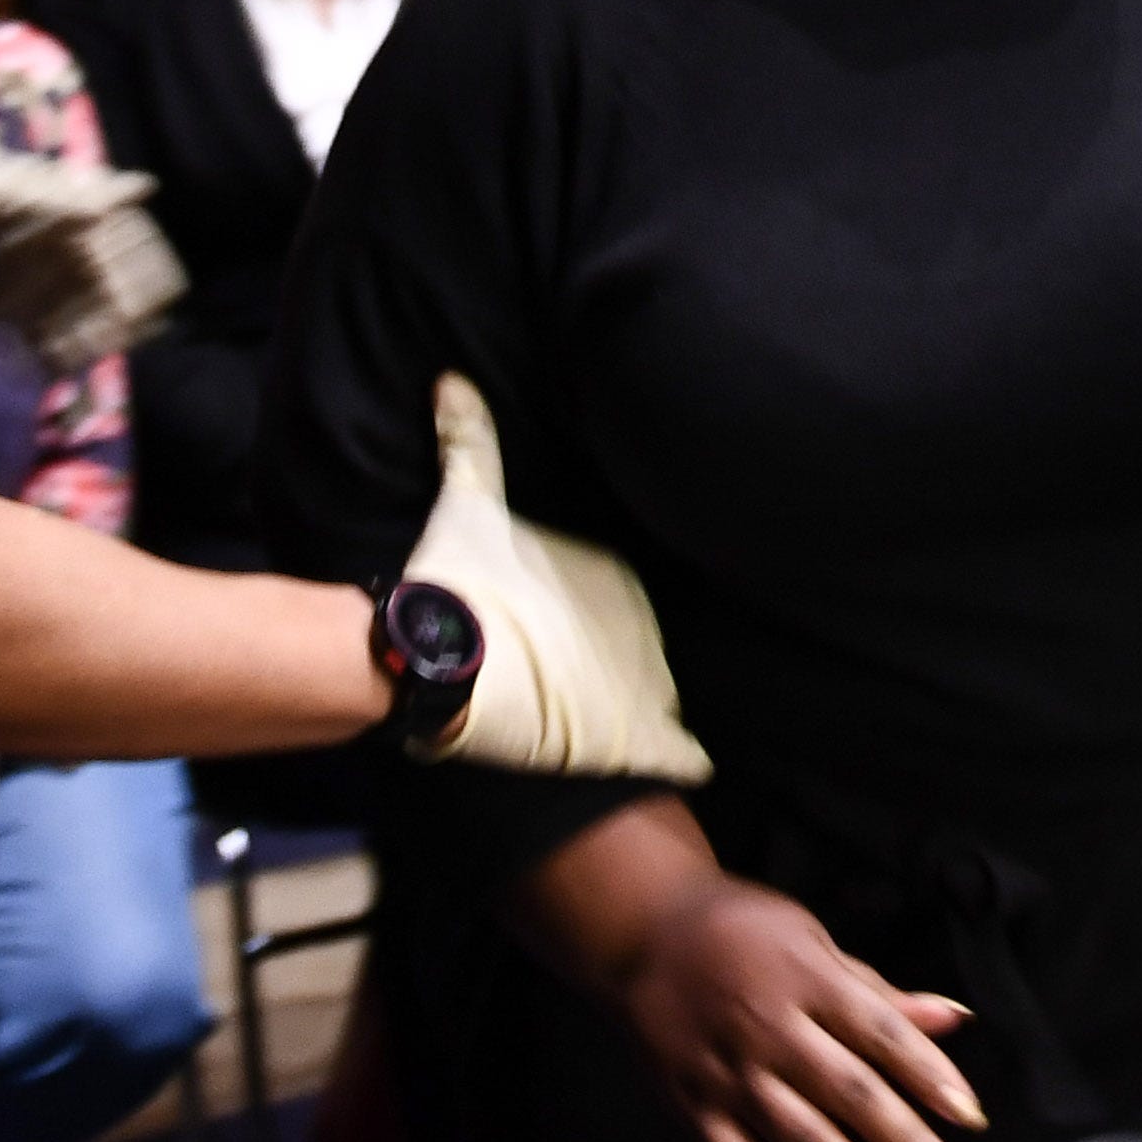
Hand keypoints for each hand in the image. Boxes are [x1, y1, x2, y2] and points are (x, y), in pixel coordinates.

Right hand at [404, 374, 710, 782]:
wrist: (446, 658)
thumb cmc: (460, 581)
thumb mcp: (466, 501)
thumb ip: (469, 442)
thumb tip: (453, 378)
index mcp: (613, 573)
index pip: (617, 595)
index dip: (596, 613)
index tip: (574, 626)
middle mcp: (643, 625)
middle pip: (638, 645)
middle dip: (622, 659)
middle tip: (587, 678)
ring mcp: (645, 684)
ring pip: (661, 694)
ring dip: (649, 704)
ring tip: (627, 717)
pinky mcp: (635, 741)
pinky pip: (682, 752)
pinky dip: (687, 756)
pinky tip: (695, 763)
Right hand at [615, 873, 983, 1141]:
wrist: (639, 933)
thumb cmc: (741, 931)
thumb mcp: (812, 941)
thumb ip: (880, 992)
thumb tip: (955, 1018)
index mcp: (806, 979)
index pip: (880, 1033)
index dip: (929, 1076)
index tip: (971, 1118)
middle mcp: (770, 1029)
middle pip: (848, 1093)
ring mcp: (728, 1073)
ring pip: (799, 1138)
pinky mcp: (693, 1108)